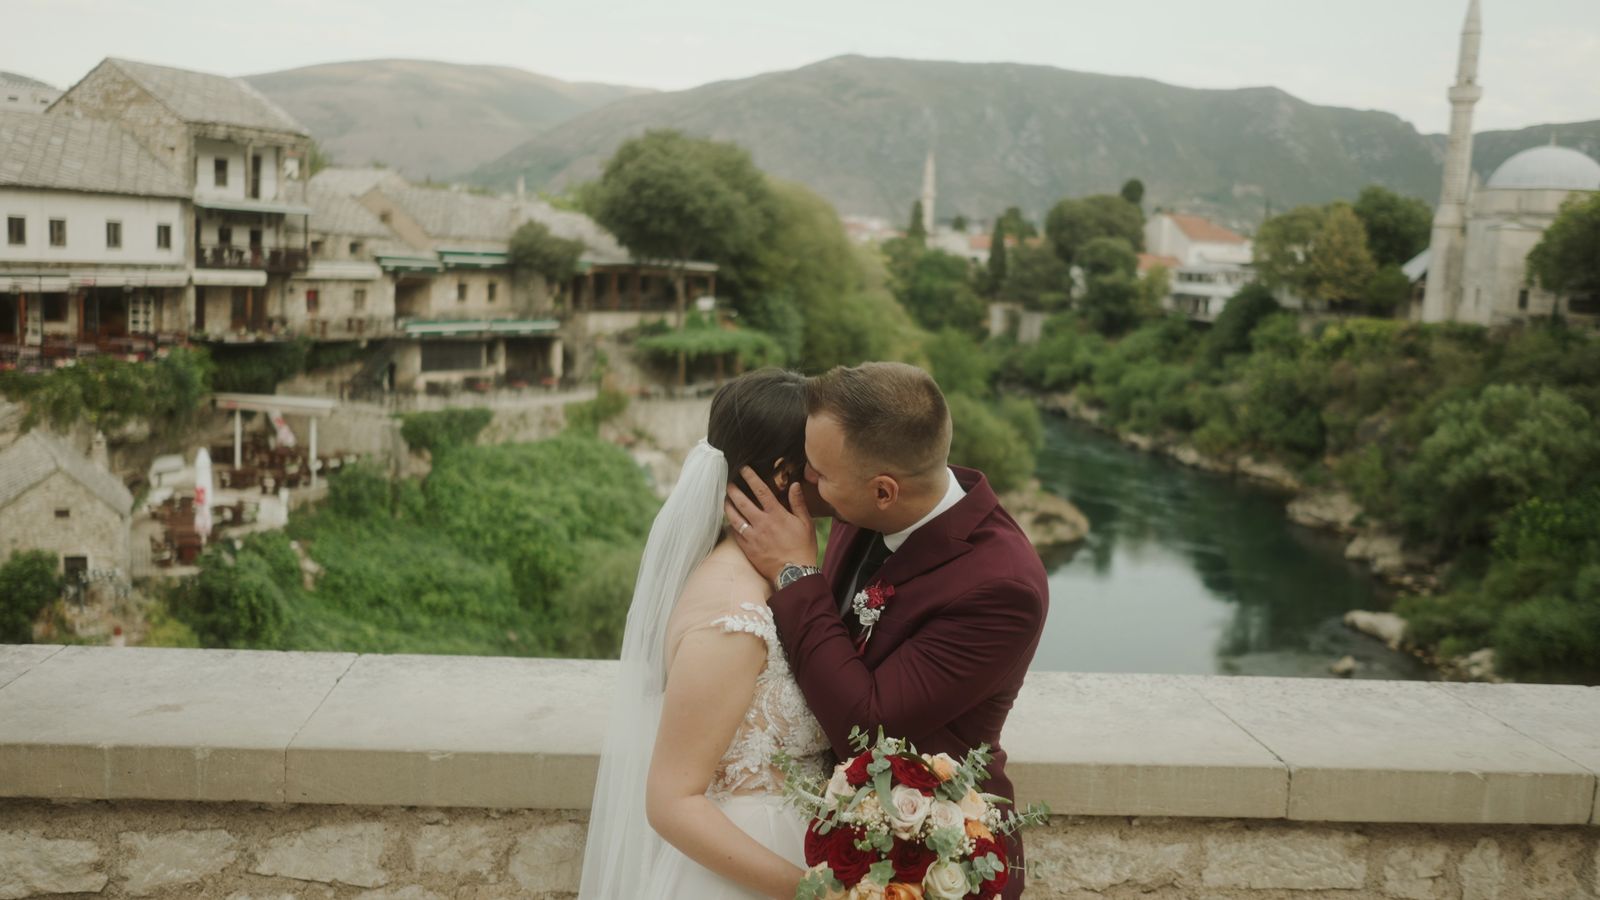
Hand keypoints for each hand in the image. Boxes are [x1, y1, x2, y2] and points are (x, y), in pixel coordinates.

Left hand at [724, 467, 815, 583]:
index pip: (761, 491)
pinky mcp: (748, 548)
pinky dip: (731, 525)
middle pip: (742, 502)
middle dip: (733, 490)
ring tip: (725, 499)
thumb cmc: (802, 548)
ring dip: (728, 506)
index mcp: (776, 515)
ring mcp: (753, 536)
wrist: (794, 574)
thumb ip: (798, 503)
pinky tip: (730, 520)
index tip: (743, 469)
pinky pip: (735, 533)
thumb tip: (794, 485)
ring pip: (734, 517)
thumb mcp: (806, 523)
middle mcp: (762, 523)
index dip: (750, 477)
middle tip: (728, 482)